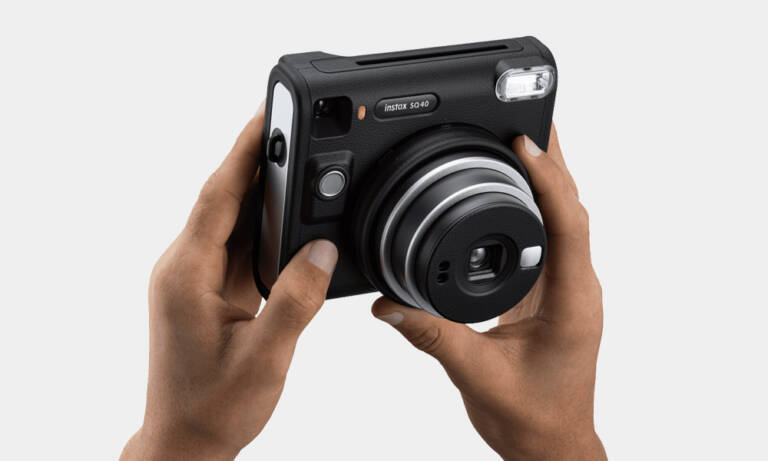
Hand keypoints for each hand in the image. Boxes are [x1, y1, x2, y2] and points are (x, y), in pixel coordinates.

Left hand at [121, 108, 338, 460]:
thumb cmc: (214, 406)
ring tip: (296, 164)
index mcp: (187, 275)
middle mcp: (183, 268)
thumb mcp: (265, 356)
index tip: (264, 116)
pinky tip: (286, 218)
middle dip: (257, 162)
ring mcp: (193, 278)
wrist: (186, 441)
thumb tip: (322, 252)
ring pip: (230, 220)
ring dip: (260, 192)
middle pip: (224, 199)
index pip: (217, 196)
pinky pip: (235, 244)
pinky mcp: (204, 289)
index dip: (243, 153)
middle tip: (291, 129)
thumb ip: (296, 300)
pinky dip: (260, 225)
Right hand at [372, 126, 605, 460]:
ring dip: (544, 179)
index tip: (525, 143)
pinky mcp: (548, 293)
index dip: (549, 179)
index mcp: (572, 302)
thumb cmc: (534, 419)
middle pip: (570, 208)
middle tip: (525, 120)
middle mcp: (574, 288)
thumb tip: (390, 304)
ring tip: (518, 141)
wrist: (551, 444)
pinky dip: (530, 206)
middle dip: (552, 161)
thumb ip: (434, 338)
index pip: (567, 224)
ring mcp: (563, 288)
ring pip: (561, 219)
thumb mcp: (479, 378)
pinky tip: (508, 192)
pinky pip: (544, 237)